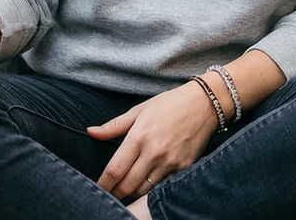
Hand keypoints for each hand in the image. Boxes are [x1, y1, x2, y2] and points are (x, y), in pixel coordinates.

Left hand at [88, 81, 217, 201]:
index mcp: (139, 136)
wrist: (204, 103)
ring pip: (144, 190)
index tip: (98, 187)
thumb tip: (90, 132)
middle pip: (128, 185)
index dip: (103, 183)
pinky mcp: (183, 168)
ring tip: (125, 191)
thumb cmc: (169, 104)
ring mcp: (170, 162)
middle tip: (110, 192)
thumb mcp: (139, 110)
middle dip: (116, 192)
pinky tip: (146, 186)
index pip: (115, 169)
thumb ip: (114, 125)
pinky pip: (163, 186)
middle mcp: (154, 152)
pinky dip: (152, 189)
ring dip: (133, 193)